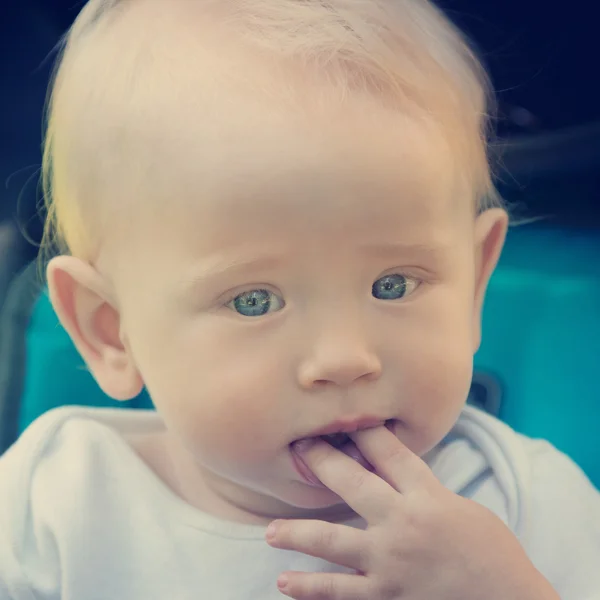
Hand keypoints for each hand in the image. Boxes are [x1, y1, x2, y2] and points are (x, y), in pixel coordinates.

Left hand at [266, 425, 557, 599]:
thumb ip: (425, 492)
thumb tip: (392, 474)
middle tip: (297, 448)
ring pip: (332, 542)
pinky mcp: (387, 597)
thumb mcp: (464, 509)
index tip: (342, 419)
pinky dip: (311, 589)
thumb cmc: (493, 554)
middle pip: (351, 483)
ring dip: (297, 535)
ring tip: (270, 534)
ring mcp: (390, 563)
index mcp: (428, 496)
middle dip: (321, 461)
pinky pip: (341, 592)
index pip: (388, 452)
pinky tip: (286, 584)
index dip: (364, 431)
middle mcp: (402, 525)